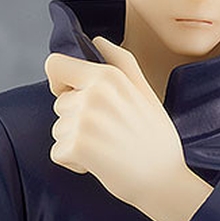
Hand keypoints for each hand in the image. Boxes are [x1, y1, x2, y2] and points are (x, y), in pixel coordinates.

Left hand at [44, 37, 211, 220]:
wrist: (165, 181)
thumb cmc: (156, 139)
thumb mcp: (146, 93)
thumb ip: (121, 63)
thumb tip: (98, 40)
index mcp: (107, 76)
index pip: (54, 64)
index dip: (60, 81)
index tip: (75, 96)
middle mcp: (92, 94)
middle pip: (59, 103)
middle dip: (76, 120)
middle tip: (109, 133)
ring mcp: (83, 120)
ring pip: (58, 129)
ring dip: (76, 143)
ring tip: (107, 148)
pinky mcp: (76, 146)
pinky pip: (57, 152)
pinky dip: (74, 162)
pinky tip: (99, 163)